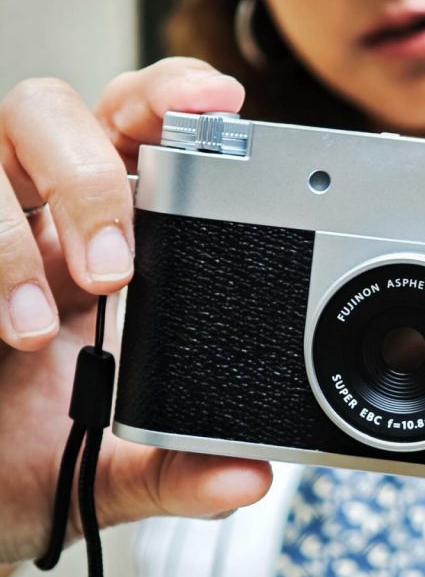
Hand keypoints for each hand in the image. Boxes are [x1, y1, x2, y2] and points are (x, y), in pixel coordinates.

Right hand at [0, 59, 271, 563]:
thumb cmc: (31, 463)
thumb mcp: (109, 471)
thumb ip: (175, 471)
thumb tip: (248, 477)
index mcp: (109, 245)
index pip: (140, 138)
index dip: (171, 99)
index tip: (219, 103)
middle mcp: (41, 223)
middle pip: (61, 116)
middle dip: (91, 172)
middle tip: (115, 270)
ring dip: (12, 234)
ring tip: (36, 329)